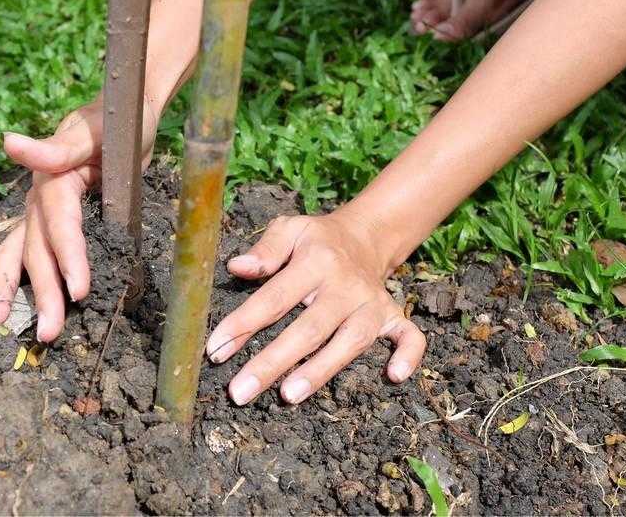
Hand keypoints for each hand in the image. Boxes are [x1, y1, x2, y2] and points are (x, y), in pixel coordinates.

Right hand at [0, 96, 158, 340]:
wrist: (126, 112)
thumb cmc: (116, 121)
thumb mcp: (94, 130)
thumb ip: (56, 146)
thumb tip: (9, 142)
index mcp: (51, 178)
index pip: (59, 225)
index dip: (68, 257)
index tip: (79, 291)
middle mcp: (39, 197)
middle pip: (35, 249)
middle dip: (39, 293)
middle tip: (46, 333)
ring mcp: (39, 209)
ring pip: (20, 253)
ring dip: (8, 289)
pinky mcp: (49, 217)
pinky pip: (23, 248)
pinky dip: (8, 272)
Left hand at [205, 211, 425, 405]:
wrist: (366, 235)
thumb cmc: (316, 241)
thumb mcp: (290, 230)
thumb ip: (265, 250)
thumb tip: (237, 267)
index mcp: (316, 262)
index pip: (275, 297)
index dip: (244, 323)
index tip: (216, 349)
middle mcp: (346, 285)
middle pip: (308, 329)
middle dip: (272, 362)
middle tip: (240, 391)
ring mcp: (372, 304)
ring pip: (349, 342)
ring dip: (320, 370)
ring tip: (288, 396)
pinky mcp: (393, 317)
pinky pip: (409, 337)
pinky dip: (407, 355)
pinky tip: (394, 376)